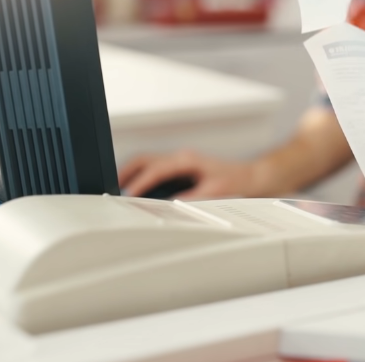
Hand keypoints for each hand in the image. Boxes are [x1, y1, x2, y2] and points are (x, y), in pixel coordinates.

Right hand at [119, 150, 261, 199]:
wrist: (251, 177)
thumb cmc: (236, 181)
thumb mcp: (213, 192)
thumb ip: (190, 198)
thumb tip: (169, 206)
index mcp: (186, 160)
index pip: (156, 169)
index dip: (140, 182)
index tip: (129, 194)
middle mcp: (181, 158)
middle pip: (145, 160)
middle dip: (127, 172)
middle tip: (114, 187)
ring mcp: (180, 162)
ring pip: (148, 163)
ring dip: (133, 174)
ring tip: (121, 189)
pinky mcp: (181, 168)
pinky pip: (156, 169)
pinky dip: (143, 177)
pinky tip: (139, 190)